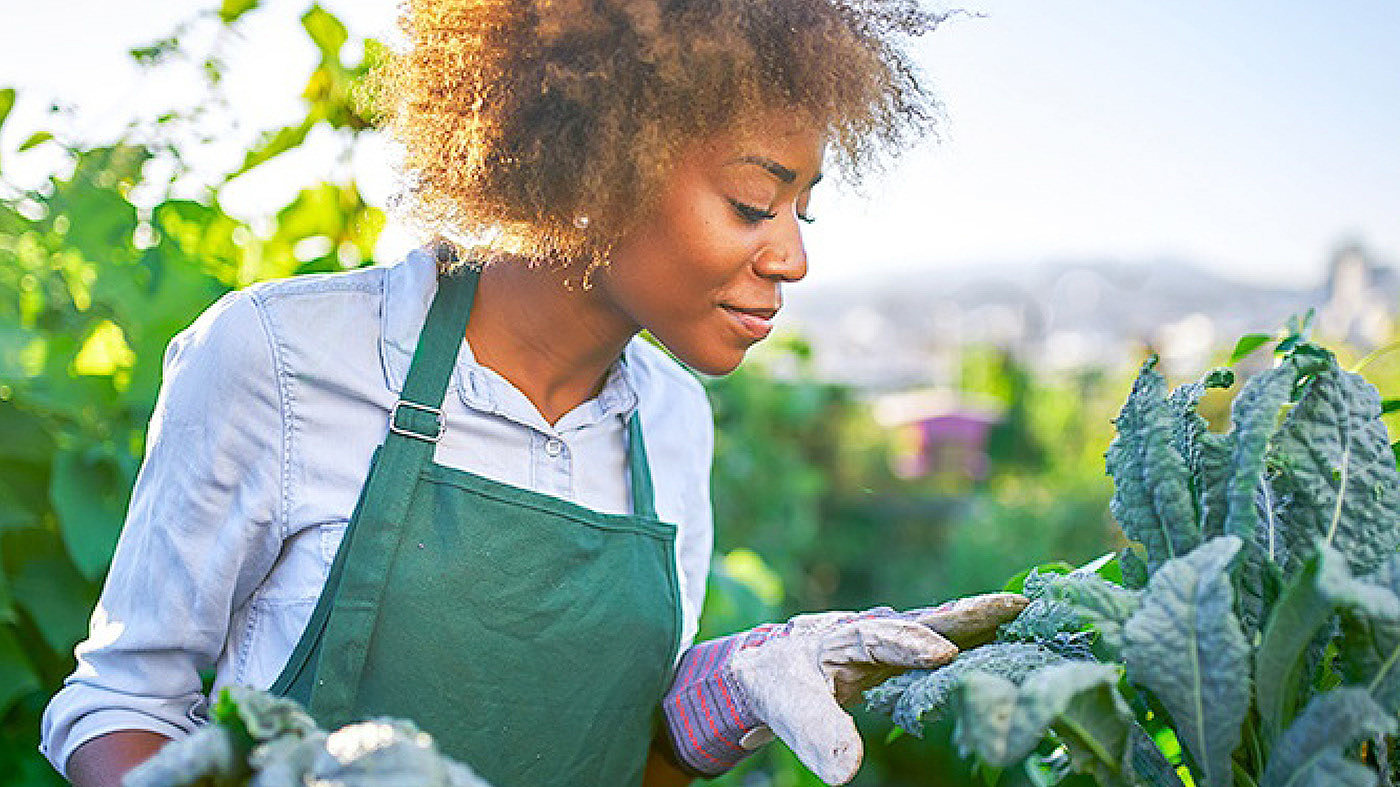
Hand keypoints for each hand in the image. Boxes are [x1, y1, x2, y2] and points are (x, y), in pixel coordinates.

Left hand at [662, 593, 1027, 783]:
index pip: (878, 638)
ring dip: (981, 619)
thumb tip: (847, 772)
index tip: (943, 654)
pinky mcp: (907, 650)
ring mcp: (893, 636)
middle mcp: (873, 629)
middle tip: (1015, 606)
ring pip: (941, 624)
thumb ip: (818, 735)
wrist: (772, 666)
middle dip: (966, 612)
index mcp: (840, 638)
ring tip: (1027, 615)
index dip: (909, 644)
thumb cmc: (779, 685)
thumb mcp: (790, 710)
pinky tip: (1012, 637)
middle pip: (923, 618)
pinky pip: (946, 639)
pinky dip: (978, 635)